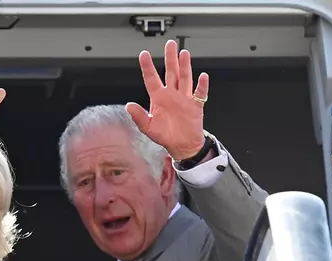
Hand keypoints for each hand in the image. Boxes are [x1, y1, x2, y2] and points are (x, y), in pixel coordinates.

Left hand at [125, 40, 208, 160]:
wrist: (182, 145)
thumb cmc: (165, 136)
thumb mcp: (148, 127)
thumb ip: (138, 116)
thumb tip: (128, 106)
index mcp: (159, 98)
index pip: (152, 79)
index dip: (147, 66)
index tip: (144, 54)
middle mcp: (172, 95)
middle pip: (171, 72)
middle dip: (170, 58)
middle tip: (170, 44)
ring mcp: (184, 98)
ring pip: (184, 78)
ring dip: (185, 66)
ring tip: (183, 53)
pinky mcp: (196, 105)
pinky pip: (199, 93)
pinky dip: (202, 85)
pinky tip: (202, 76)